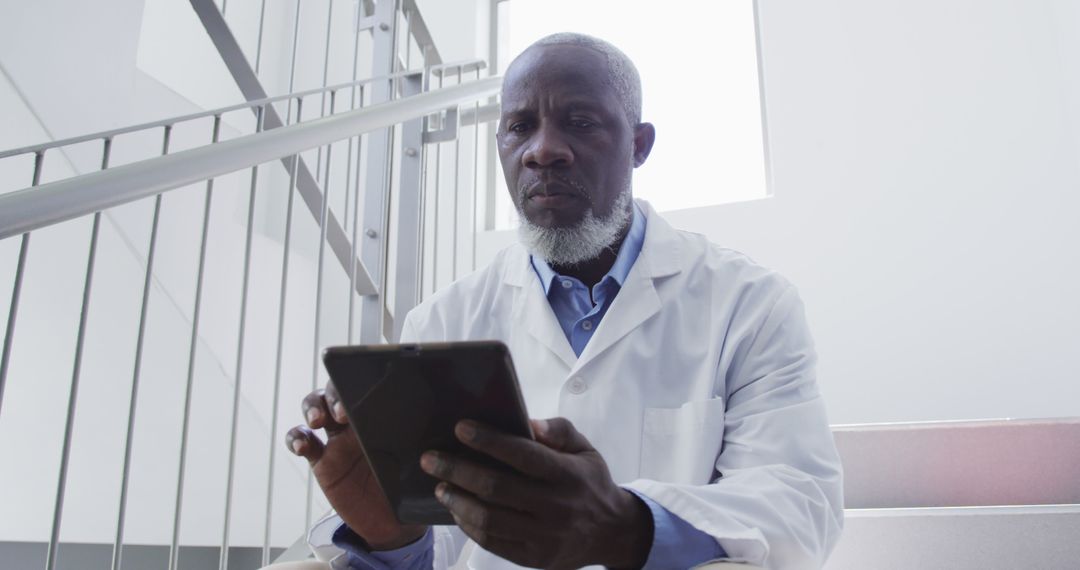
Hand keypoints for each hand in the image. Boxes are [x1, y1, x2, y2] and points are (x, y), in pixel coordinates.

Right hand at [286, 384, 426, 549]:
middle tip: (341, 412)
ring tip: (317, 421)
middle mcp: (357, 421)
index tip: (362, 389)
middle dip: (334, 395)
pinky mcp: (322, 461)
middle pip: (336, 391)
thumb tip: (440, 416)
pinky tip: (300, 446)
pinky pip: (302, 441)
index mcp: (381, 415)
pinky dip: (295, 438)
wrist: (394, 522)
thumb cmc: (411, 484)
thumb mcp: (419, 458)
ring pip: (315, 407)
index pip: (365, 385)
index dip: (358, 381)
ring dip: (312, 407)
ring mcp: (337, 439)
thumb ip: (421, 438)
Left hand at [420, 417, 653, 568]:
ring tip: (440, 486)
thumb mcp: (585, 449)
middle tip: (431, 459)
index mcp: (567, 475)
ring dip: (458, 501)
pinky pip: (493, 542)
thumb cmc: (589, 482)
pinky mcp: (534, 557)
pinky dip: (470, 526)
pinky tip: (457, 510)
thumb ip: (559, 430)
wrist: (613, 532)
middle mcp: (555, 506)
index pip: (522, 455)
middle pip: (497, 487)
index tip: (460, 428)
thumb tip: (529, 423)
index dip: (488, 440)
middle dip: (458, 470)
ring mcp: (544, 535)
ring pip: (490, 519)